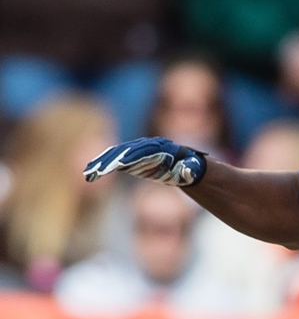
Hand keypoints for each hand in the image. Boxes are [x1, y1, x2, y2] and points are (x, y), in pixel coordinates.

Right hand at [83, 137, 206, 186]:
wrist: (181, 163)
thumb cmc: (187, 168)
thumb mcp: (190, 170)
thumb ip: (189, 171)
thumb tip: (189, 171)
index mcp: (161, 147)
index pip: (144, 151)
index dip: (133, 156)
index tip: (122, 164)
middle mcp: (146, 146)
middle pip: (126, 151)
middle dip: (112, 160)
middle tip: (98, 171)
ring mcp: (136, 150)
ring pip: (116, 154)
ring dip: (102, 162)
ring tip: (89, 172)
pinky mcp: (130, 157)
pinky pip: (113, 158)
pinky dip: (102, 164)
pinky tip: (91, 172)